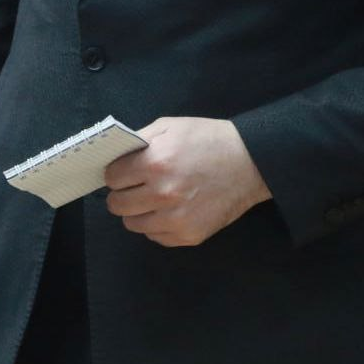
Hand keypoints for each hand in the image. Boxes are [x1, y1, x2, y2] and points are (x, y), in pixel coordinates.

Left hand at [102, 117, 270, 246]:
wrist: (251, 163)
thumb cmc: (208, 140)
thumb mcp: (171, 126)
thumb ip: (139, 141)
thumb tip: (114, 158)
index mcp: (155, 162)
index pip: (112, 178)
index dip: (116, 173)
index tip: (124, 172)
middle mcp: (162, 194)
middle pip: (117, 204)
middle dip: (122, 193)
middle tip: (136, 186)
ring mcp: (176, 219)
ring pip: (133, 224)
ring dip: (138, 211)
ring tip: (153, 199)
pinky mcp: (189, 235)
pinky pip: (155, 237)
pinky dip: (157, 225)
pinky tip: (170, 210)